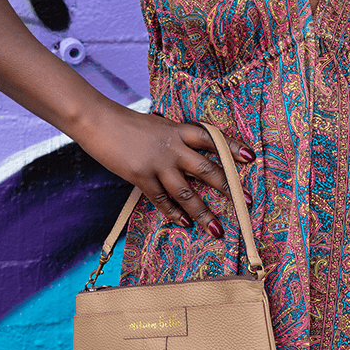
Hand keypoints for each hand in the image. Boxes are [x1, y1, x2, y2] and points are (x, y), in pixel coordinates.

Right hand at [75, 102, 254, 237]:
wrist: (99, 121)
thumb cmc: (129, 124)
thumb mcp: (159, 126)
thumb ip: (177, 140)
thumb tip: (192, 157)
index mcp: (179, 130)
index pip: (212, 138)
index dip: (232, 147)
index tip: (251, 157)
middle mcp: (172, 146)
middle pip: (206, 169)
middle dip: (228, 188)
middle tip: (247, 203)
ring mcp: (157, 163)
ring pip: (186, 191)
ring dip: (203, 212)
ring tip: (216, 228)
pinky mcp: (140, 176)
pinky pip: (161, 199)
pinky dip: (173, 213)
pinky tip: (184, 223)